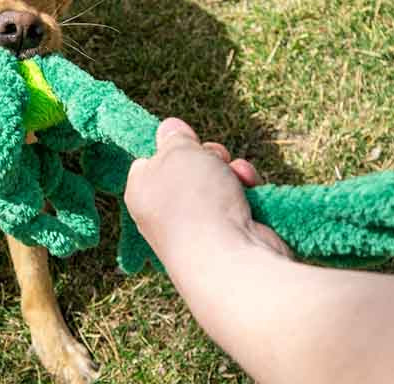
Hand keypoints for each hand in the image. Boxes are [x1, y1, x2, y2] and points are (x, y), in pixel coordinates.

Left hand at [125, 118, 289, 274]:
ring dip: (232, 172)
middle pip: (190, 168)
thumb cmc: (193, 200)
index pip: (150, 161)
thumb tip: (169, 130)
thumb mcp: (177, 150)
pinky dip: (248, 192)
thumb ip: (173, 136)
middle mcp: (165, 212)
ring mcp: (199, 227)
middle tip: (215, 158)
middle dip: (209, 157)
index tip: (185, 142)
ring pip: (218, 182)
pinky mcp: (230, 237)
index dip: (171, 147)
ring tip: (239, 176)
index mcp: (141, 191)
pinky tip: (252, 190)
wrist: (230, 262)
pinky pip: (238, 202)